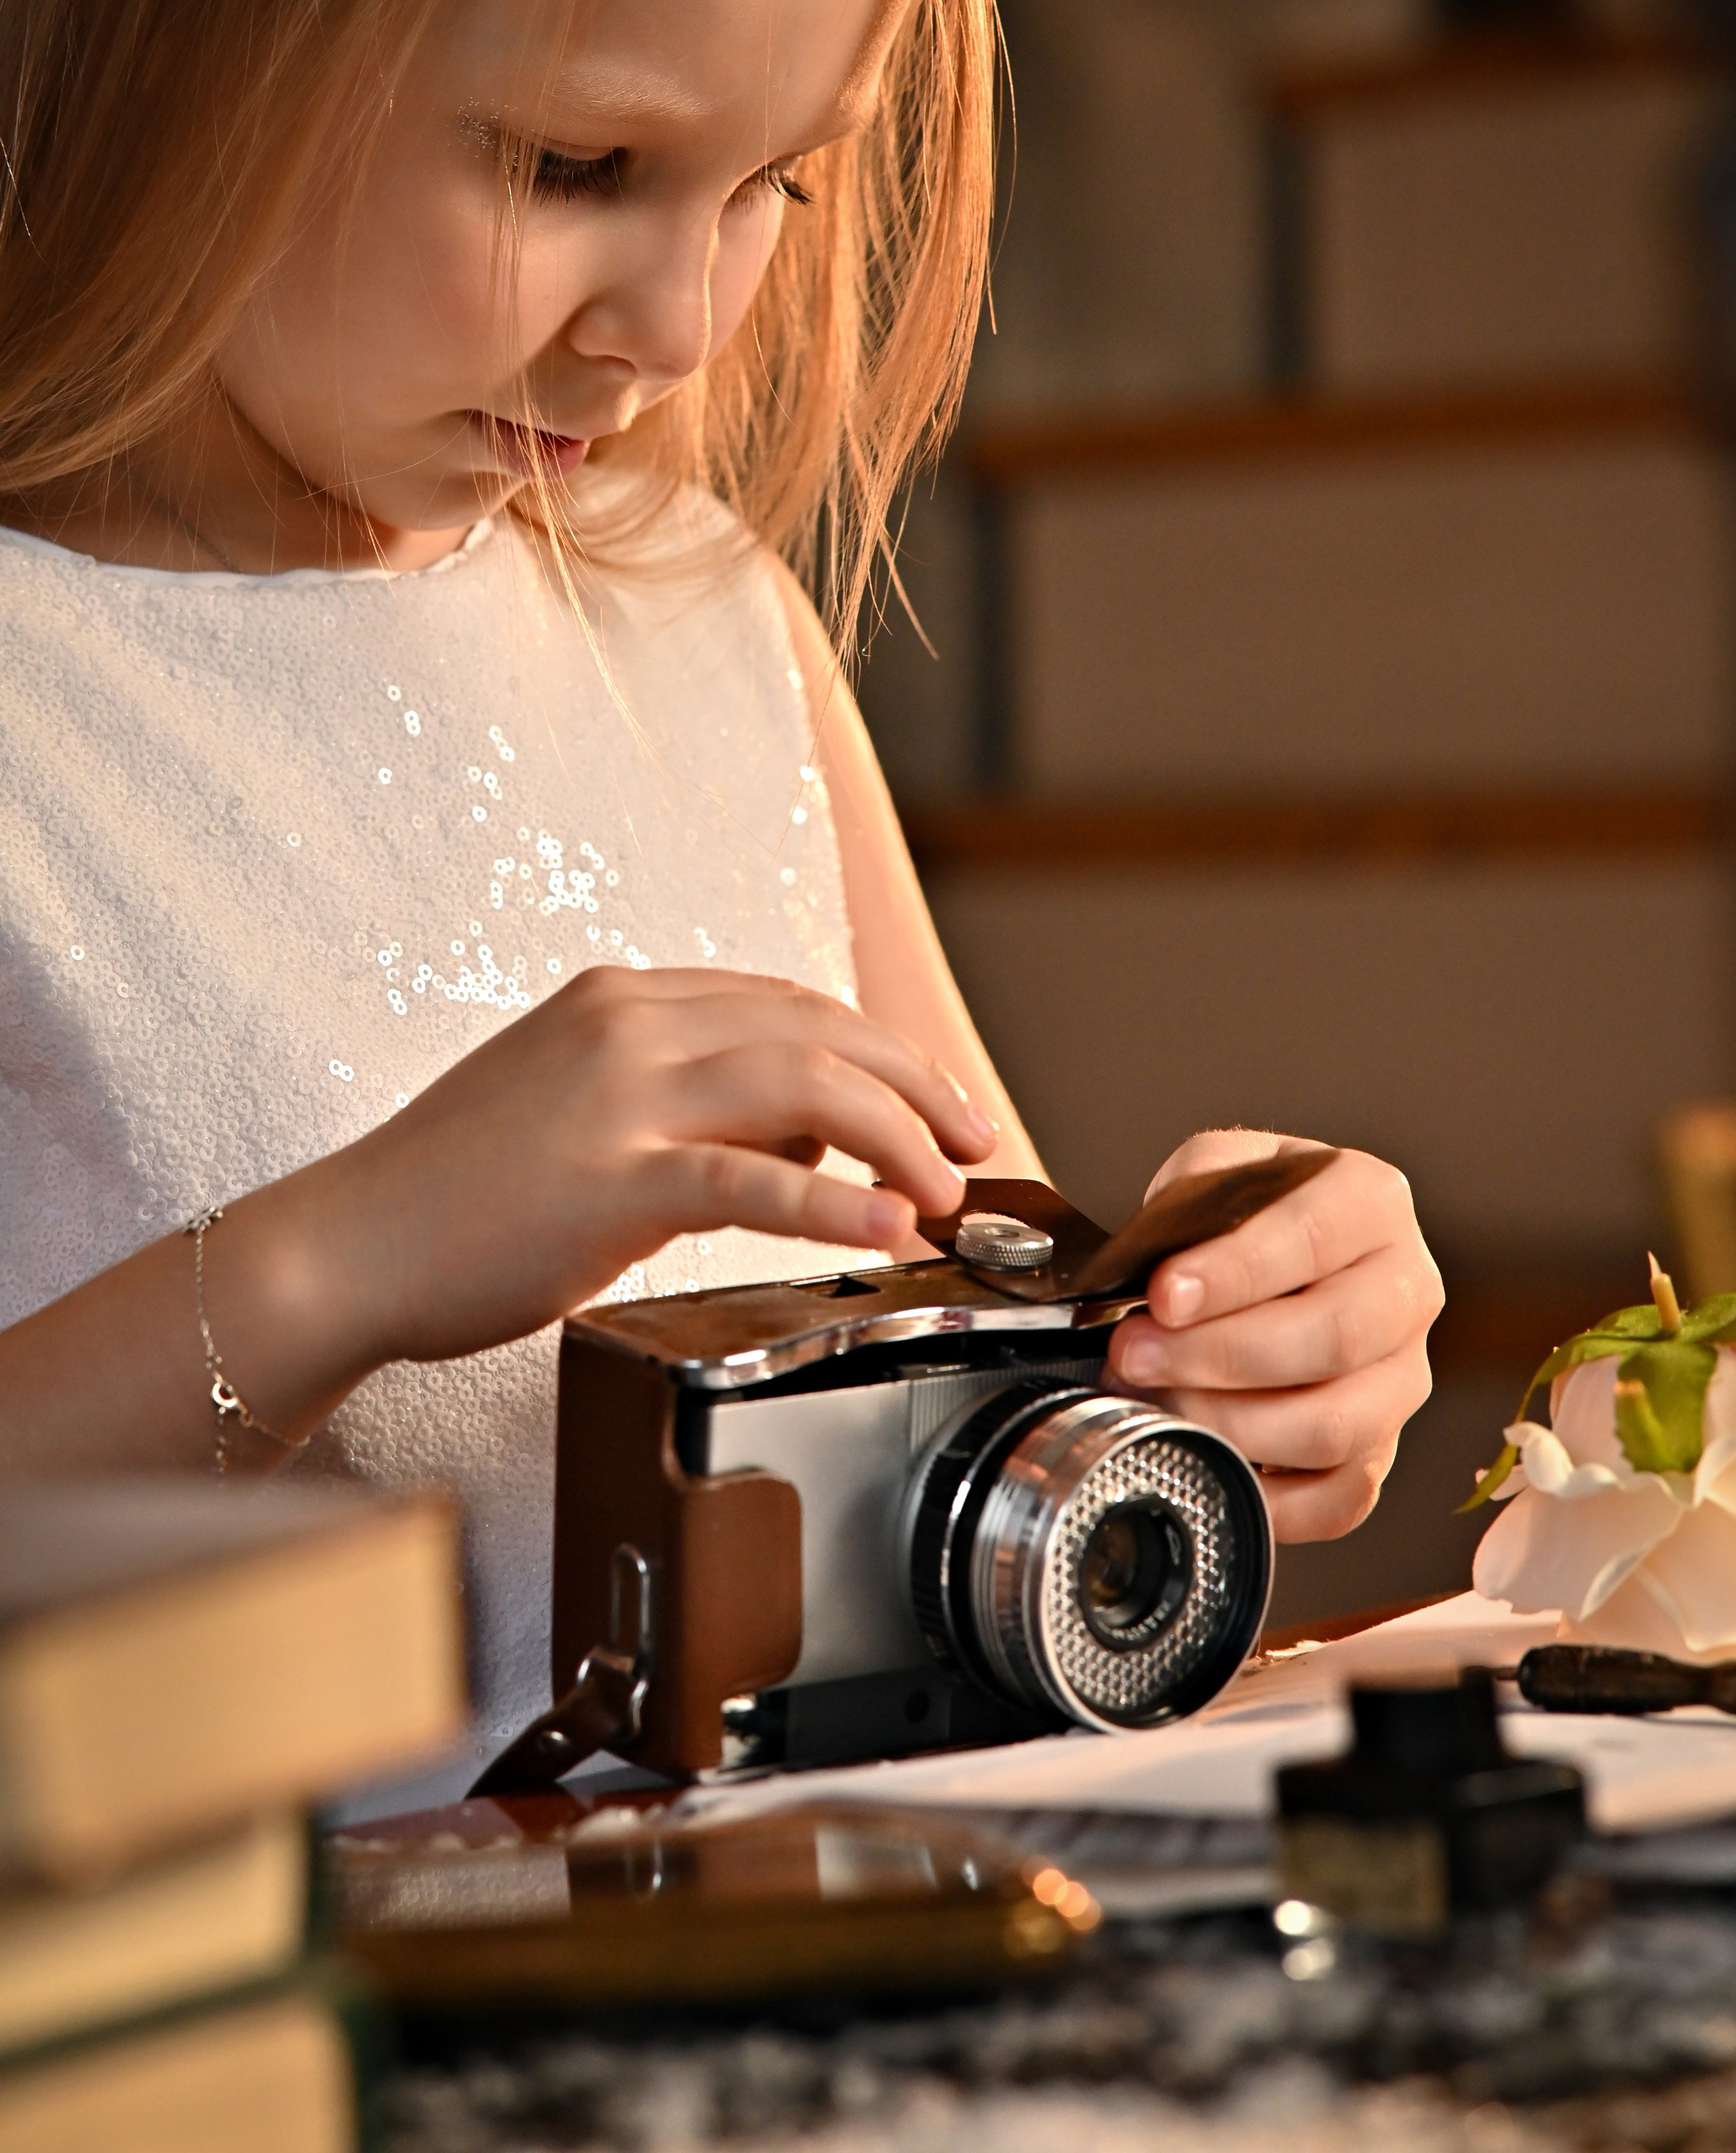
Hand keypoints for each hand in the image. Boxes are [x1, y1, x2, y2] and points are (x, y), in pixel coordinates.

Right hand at [311, 965, 997, 1369]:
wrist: (349, 1243)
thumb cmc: (463, 1192)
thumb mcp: (587, 1114)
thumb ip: (695, 1108)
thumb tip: (807, 1142)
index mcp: (626, 1000)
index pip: (793, 1004)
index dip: (886, 1051)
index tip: (940, 1101)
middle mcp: (629, 1023)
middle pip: (820, 1031)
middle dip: (918, 1084)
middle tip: (976, 1142)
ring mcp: (618, 1094)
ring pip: (806, 1087)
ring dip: (899, 1137)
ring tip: (947, 1190)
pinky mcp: (608, 1178)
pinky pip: (750, 1181)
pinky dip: (835, 1203)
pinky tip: (888, 1226)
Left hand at [1104, 1130, 1440, 1540]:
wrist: (1264, 1259)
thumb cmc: (1238, 1216)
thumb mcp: (1212, 1172)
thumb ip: (1188, 1201)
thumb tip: (1155, 1277)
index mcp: (1370, 1201)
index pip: (1311, 1237)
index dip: (1233, 1273)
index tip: (1163, 1297)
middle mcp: (1406, 1290)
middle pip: (1333, 1339)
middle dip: (1218, 1355)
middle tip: (1134, 1355)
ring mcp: (1401, 1379)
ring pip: (1334, 1427)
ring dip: (1228, 1425)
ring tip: (1155, 1404)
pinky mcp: (1381, 1450)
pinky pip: (1339, 1501)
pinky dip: (1267, 1502)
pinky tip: (1204, 1466)